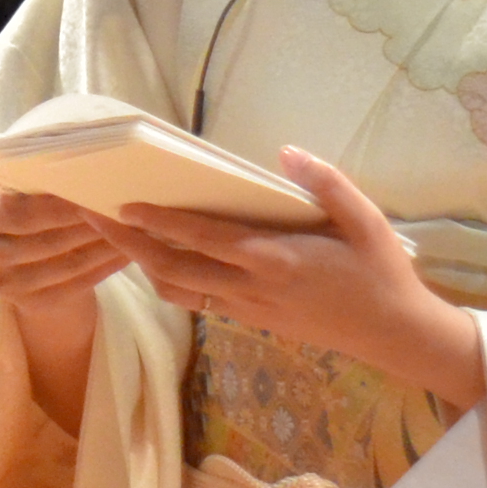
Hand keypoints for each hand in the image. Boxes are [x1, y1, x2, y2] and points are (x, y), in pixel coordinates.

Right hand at [0, 185, 133, 428]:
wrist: (22, 254)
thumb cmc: (27, 204)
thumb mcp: (22, 188)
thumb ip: (40, 178)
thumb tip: (85, 166)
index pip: (21, 213)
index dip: (60, 207)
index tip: (97, 191)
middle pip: (46, 241)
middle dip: (89, 225)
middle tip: (125, 210)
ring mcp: (4, 286)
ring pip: (65, 264)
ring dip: (103, 246)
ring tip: (132, 229)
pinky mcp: (28, 305)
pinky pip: (75, 285)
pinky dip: (104, 267)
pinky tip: (126, 252)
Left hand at [89, 149, 486, 408]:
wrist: (394, 334)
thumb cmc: (381, 272)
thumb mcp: (366, 221)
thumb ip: (327, 185)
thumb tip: (285, 153)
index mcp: (275, 259)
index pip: (203, 239)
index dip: (159, 223)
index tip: (123, 205)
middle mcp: (251, 287)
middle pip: (173, 268)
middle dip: (129, 245)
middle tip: (93, 218)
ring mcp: (248, 309)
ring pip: (178, 291)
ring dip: (143, 265)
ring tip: (115, 237)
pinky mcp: (251, 320)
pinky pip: (197, 300)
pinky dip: (169, 279)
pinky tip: (157, 258)